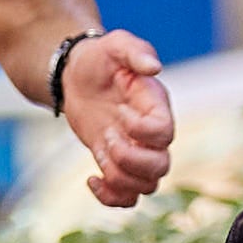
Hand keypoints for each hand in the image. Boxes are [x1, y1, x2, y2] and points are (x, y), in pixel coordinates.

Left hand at [62, 29, 176, 207]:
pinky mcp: (118, 165)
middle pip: (161, 167)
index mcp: (156, 107)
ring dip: (118, 177)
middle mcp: (152, 135)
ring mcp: (137, 152)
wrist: (78, 76)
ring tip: (99, 150)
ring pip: (146, 186)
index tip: (118, 111)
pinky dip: (110, 197)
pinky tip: (91, 178)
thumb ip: (135, 51)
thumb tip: (154, 67)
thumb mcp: (115, 45)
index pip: (164, 133)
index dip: (140, 130)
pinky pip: (128, 198)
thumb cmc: (100, 58)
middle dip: (128, 158)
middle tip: (105, 136)